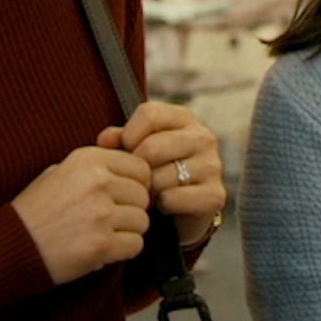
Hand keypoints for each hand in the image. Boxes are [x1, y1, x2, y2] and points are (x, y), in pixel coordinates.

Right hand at [11, 146, 151, 285]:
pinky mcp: (101, 245)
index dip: (136, 184)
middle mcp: (98, 182)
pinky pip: (136, 245)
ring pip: (142, 221)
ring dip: (128, 231)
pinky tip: (104, 249)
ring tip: (104, 233)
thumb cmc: (35, 210)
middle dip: (132, 208)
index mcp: (88, 159)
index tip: (124, 195)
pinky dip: (123, 250)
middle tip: (111, 218)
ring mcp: (100, 214)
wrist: (12, 246)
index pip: (140, 167)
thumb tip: (132, 166)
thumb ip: (96, 166)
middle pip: (144, 195)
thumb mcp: (60, 172)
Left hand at [97, 101, 226, 246]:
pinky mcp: (215, 194)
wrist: (184, 207)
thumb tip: (105, 139)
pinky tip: (165, 203)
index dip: (129, 135)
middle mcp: (202, 137)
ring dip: (149, 189)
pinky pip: (172, 199)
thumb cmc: (157, 169)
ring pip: (160, 177)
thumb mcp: (138, 148)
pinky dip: (162, 205)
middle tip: (139, 178)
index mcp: (184, 117)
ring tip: (152, 191)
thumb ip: (121, 139)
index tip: (128, 151)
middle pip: (151, 147)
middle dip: (137, 168)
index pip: (148, 114)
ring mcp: (212, 165)